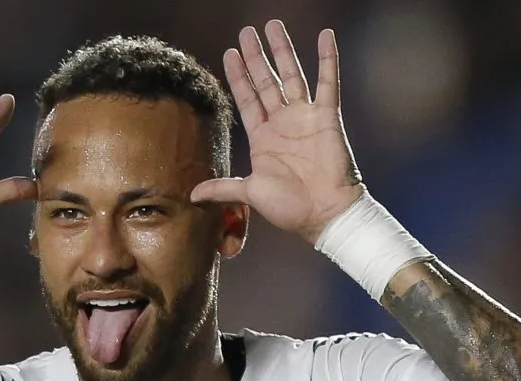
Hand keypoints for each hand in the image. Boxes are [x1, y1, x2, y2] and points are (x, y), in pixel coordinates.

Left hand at [191, 21, 363, 244]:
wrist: (324, 214)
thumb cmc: (290, 207)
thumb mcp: (250, 193)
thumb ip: (223, 188)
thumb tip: (192, 195)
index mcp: (262, 138)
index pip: (247, 99)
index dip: (238, 77)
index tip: (229, 53)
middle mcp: (282, 123)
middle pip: (266, 81)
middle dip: (256, 56)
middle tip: (246, 32)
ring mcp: (305, 117)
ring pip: (292, 75)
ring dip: (283, 50)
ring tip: (273, 26)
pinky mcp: (327, 117)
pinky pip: (328, 82)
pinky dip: (327, 59)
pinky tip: (325, 36)